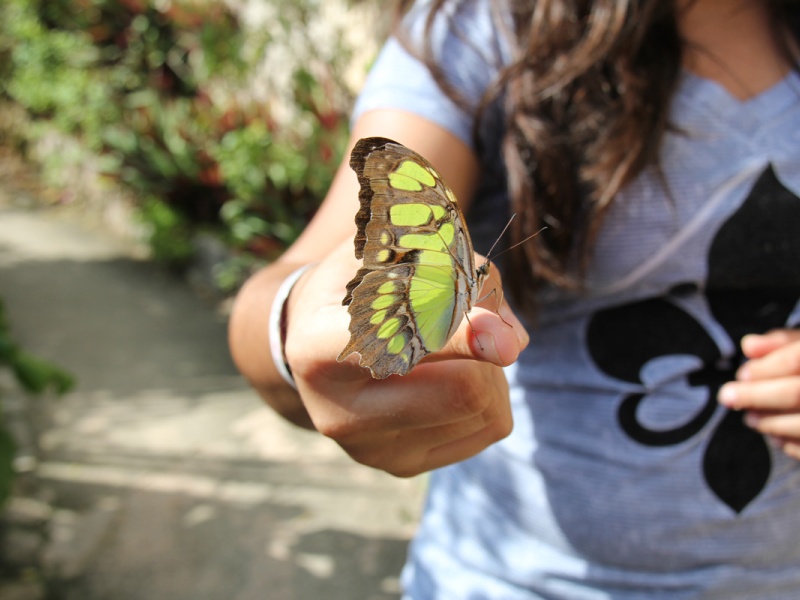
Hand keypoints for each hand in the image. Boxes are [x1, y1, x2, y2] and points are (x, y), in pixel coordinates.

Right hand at [283, 240, 528, 476]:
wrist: (315, 340)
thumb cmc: (360, 285)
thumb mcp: (392, 253)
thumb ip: (455, 274)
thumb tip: (512, 341)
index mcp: (321, 347)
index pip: (407, 349)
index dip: (462, 339)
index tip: (505, 341)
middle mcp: (340, 411)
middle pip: (463, 391)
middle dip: (486, 351)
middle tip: (473, 323)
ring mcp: (370, 449)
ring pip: (486, 412)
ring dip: (490, 370)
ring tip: (454, 348)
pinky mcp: (401, 466)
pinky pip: (488, 430)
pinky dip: (490, 395)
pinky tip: (455, 376)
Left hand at [719, 329, 799, 459]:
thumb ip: (782, 343)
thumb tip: (749, 347)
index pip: (796, 360)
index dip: (766, 368)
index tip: (742, 374)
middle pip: (797, 393)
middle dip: (757, 396)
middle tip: (727, 397)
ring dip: (770, 423)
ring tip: (751, 419)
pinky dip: (792, 445)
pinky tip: (776, 438)